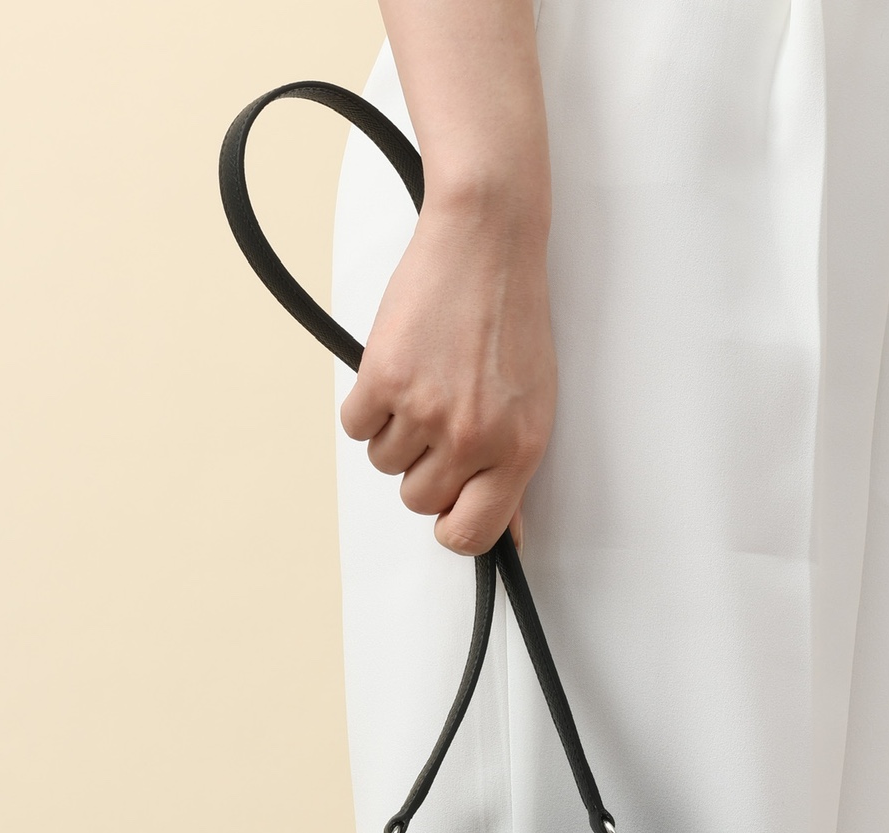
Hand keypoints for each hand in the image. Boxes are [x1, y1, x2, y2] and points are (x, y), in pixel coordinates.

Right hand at [340, 188, 556, 555]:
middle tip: (439, 419)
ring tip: (423, 385)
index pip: (472, 534)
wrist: (486, 242)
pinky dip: (367, 405)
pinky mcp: (384, 379)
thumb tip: (508, 535)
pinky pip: (356, 427)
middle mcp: (473, 438)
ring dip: (394, 432)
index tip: (447, 510)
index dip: (452, 527)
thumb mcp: (533, 406)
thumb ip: (514, 474)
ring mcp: (426, 410)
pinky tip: (397, 372)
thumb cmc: (511, 316)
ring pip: (384, 464)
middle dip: (422, 468)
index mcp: (517, 450)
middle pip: (419, 500)